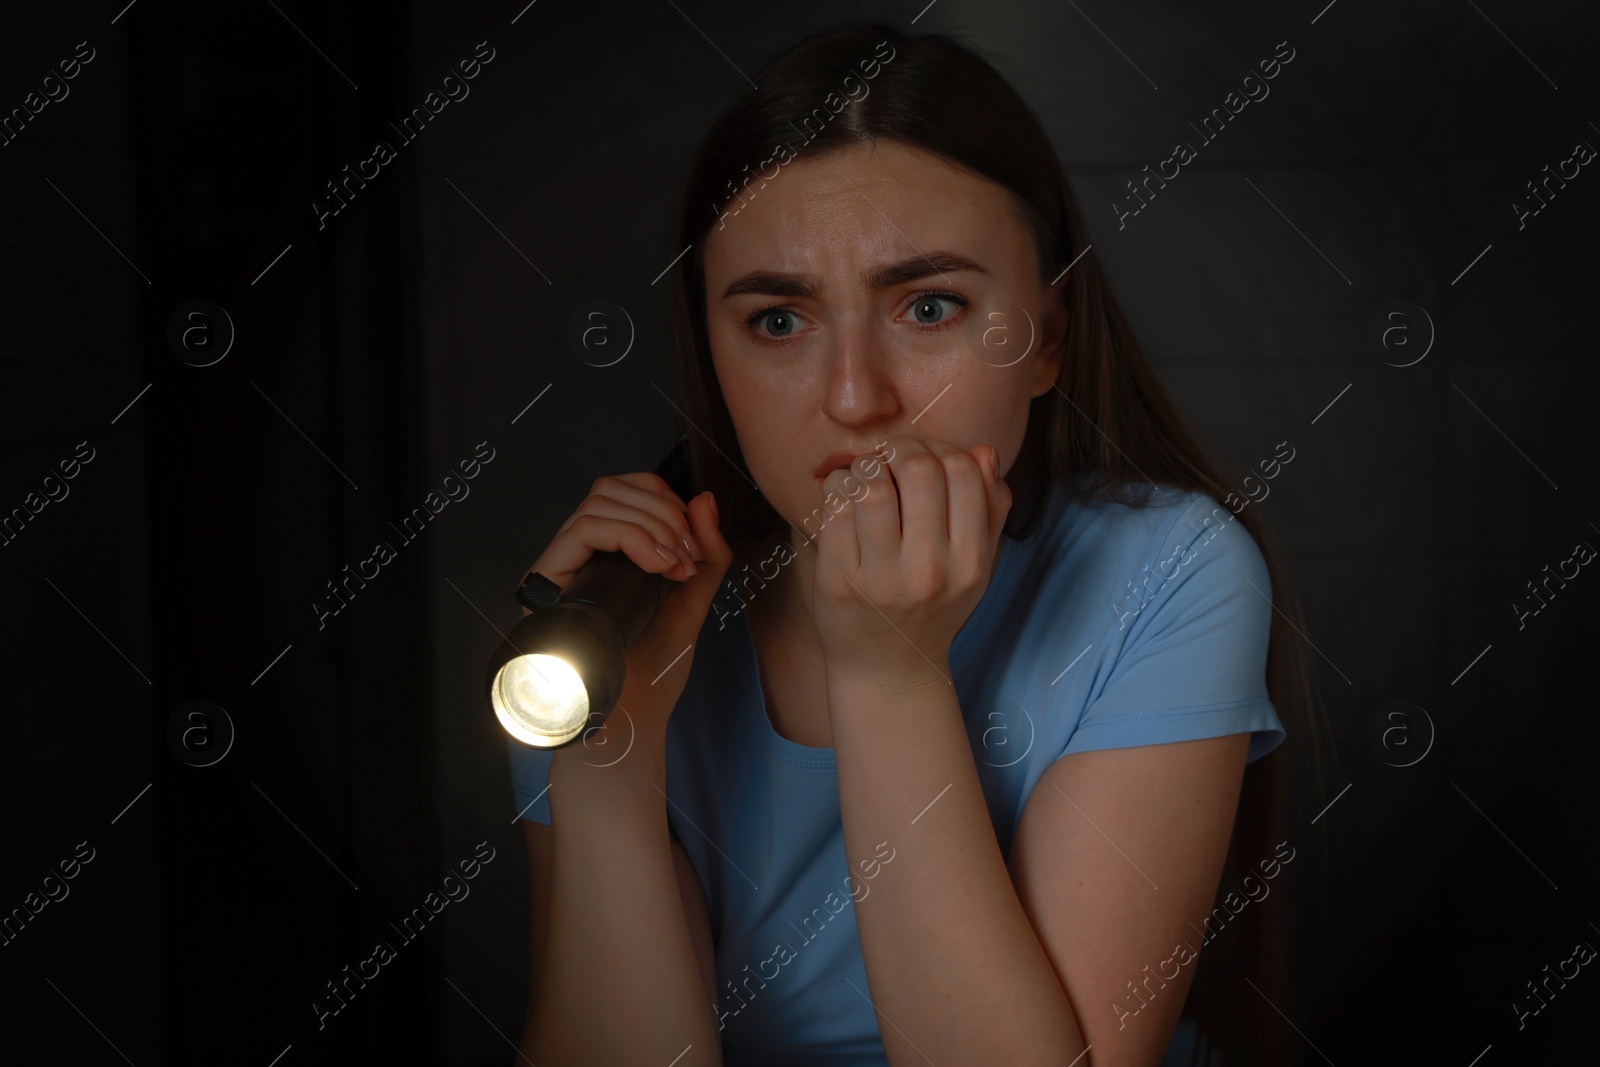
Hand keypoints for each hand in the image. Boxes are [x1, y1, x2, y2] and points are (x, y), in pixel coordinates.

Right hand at [523, 474, 732, 753]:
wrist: (630, 719)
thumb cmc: (654, 672)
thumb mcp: (691, 601)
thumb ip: (704, 553)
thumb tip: (703, 498)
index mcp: (604, 556)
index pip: (623, 491)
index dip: (662, 499)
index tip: (693, 541)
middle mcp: (576, 557)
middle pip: (609, 488)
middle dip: (662, 512)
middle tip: (687, 557)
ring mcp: (558, 568)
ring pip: (597, 503)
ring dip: (651, 525)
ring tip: (674, 567)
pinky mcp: (544, 582)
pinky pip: (584, 529)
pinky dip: (631, 536)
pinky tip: (657, 566)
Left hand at [809, 435, 1010, 683]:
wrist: (889, 670)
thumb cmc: (933, 607)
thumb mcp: (974, 566)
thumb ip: (989, 509)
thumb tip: (984, 451)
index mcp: (970, 563)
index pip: (964, 472)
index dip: (941, 448)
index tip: (924, 456)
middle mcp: (930, 572)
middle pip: (918, 470)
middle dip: (900, 448)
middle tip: (889, 457)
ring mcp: (881, 579)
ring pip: (871, 485)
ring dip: (865, 466)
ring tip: (866, 476)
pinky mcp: (838, 581)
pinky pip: (835, 508)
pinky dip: (838, 486)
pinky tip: (844, 495)